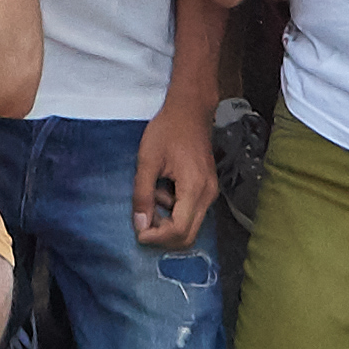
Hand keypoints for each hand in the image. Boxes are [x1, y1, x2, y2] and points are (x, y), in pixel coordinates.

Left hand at [132, 96, 217, 250]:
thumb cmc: (168, 130)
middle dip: (163, 235)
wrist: (190, 110)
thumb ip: (142, 194)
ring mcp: (210, 193)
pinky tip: (162, 190)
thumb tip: (140, 226)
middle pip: (188, 236)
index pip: (179, 231)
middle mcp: (208, 195)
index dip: (156, 237)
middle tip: (143, 220)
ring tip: (152, 195)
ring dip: (167, 221)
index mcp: (194, 188)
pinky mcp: (207, 189)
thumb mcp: (148, 160)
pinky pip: (191, 213)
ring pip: (190, 226)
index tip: (138, 231)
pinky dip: (174, 212)